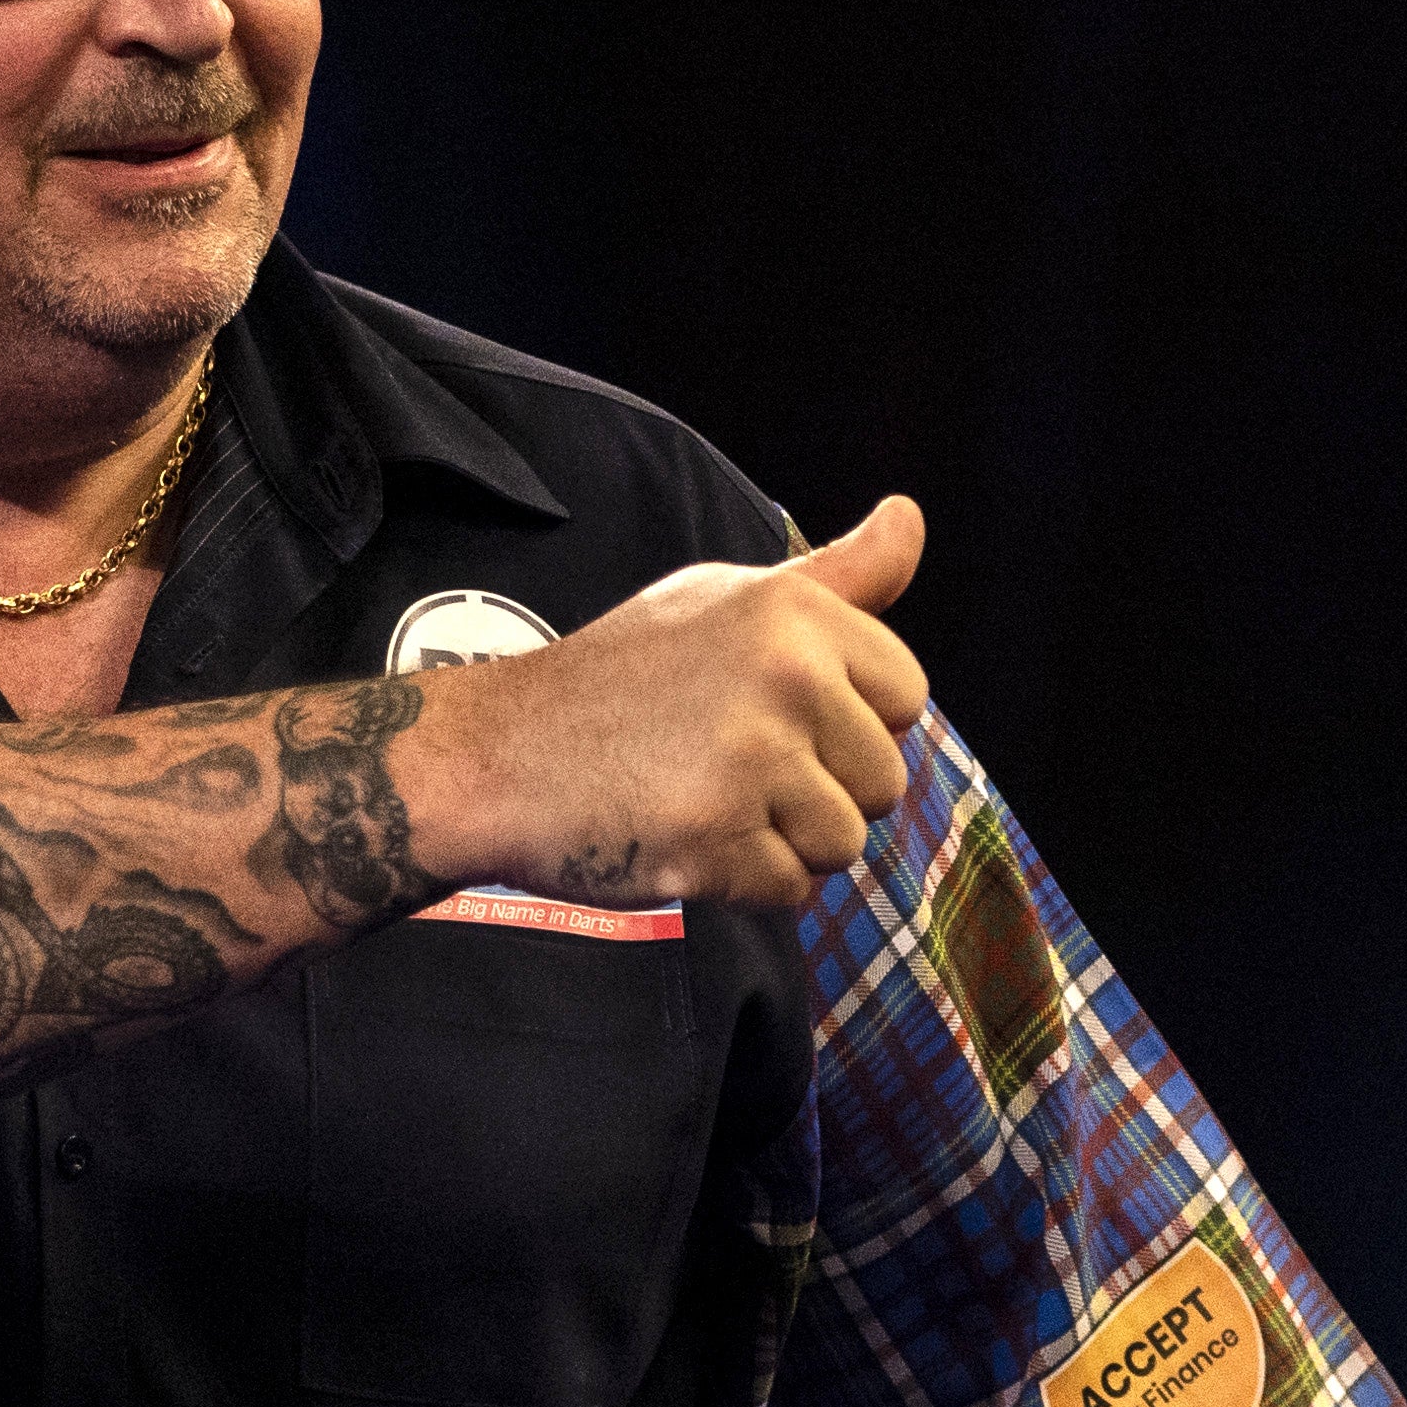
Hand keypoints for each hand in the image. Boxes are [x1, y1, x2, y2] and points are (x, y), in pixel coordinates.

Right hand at [411, 495, 932, 903]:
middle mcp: (784, 677)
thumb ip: (836, 576)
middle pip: (882, 780)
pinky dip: (747, 884)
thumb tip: (910, 516)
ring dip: (786, 842)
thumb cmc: (621, 678)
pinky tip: (689, 840)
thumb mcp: (725, 601)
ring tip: (711, 801)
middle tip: (732, 765)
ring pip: (844, 844)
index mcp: (794, 613)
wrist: (495, 753)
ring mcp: (750, 761)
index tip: (781, 714)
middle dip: (822, 790)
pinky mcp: (714, 838)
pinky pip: (791, 890)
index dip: (851, 720)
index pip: (905, 696)